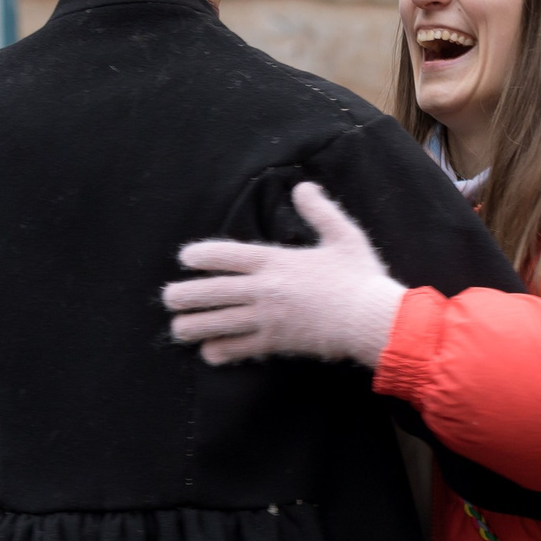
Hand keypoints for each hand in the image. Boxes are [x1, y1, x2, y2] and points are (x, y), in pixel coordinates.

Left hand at [164, 182, 405, 366]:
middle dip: (184, 295)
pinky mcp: (277, 343)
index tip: (185, 259)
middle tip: (168, 298)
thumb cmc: (361, 277)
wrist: (373, 320)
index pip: (225, 255)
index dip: (199, 255)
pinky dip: (222, 352)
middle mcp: (264, 289)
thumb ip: (320, 211)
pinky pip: (241, 349)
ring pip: (218, 323)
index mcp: (275, 261)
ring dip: (193, 326)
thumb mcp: (344, 236)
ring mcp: (268, 319)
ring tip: (178, 328)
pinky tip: (209, 353)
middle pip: (211, 291)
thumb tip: (303, 187)